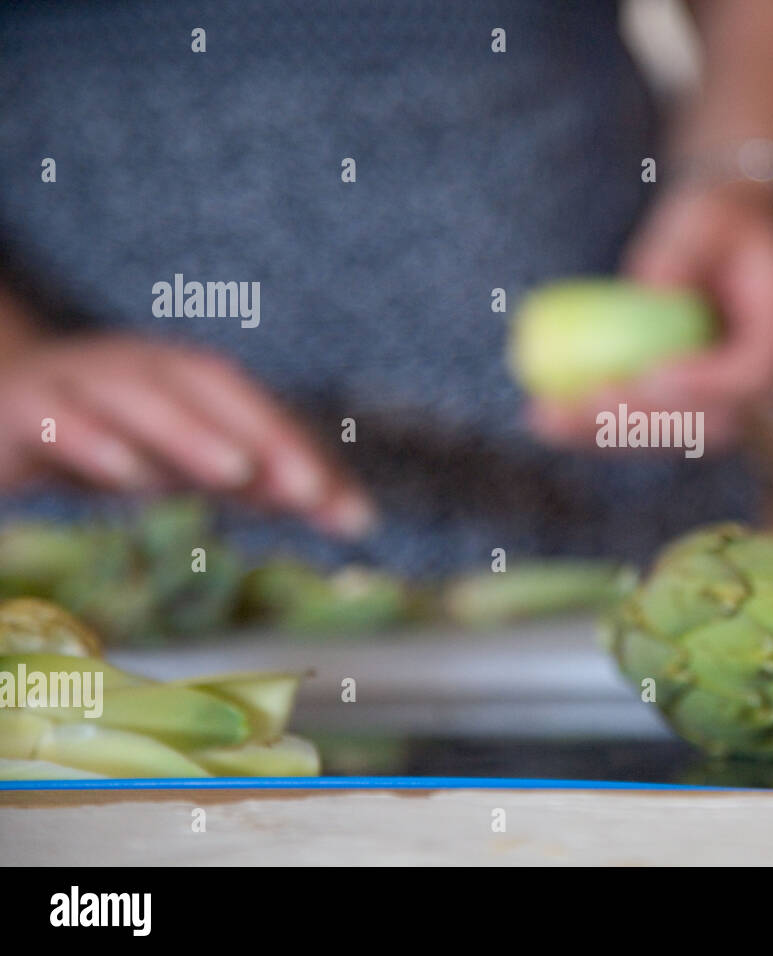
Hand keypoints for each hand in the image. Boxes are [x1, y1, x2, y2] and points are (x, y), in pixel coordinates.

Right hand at [0, 334, 374, 536]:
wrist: (0, 404)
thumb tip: (353, 517)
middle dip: (262, 435)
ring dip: (189, 432)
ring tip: (235, 472)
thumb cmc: (115, 435)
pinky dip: (90, 439)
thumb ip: (266, 482)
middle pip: (207, 390)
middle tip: (305, 489)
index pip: (254, 408)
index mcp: (187, 378)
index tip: (344, 509)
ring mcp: (78, 383)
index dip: (300, 449)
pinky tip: (126, 473)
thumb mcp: (194, 460)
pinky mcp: (22, 408)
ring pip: (136, 399)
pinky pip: (55, 418)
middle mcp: (140, 369)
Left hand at [528, 185, 772, 450]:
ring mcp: (733, 404)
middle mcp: (771, 381)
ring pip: (674, 438)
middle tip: (588, 399)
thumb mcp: (704, 215)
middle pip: (714, 424)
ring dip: (609, 434)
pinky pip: (649, 430)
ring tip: (546, 419)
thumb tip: (647, 293)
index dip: (708, 385)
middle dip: (646, 420)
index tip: (652, 374)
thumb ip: (682, 252)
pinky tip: (544, 419)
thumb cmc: (718, 220)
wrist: (732, 240)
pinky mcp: (693, 411)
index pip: (757, 376)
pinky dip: (597, 428)